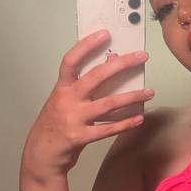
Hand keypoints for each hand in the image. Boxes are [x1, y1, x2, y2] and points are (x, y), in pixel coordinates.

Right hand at [22, 29, 152, 177]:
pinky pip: (108, 129)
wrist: (41, 155)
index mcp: (61, 88)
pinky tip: (139, 118)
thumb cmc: (55, 125)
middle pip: (97, 77)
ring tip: (149, 92)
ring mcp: (73, 119)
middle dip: (122, 64)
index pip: (71, 61)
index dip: (87, 45)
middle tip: (141, 57)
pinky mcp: (80, 137)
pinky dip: (126, 123)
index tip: (105, 34)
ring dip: (132, 97)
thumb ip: (82, 87)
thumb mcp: (64, 101)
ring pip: (108, 104)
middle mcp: (67, 100)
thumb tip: (110, 64)